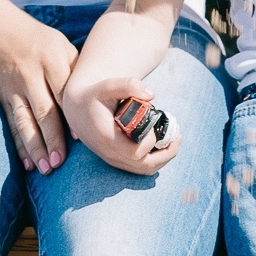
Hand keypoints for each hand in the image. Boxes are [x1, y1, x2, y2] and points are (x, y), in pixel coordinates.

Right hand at [0, 5, 79, 174]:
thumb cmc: (38, 40)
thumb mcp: (61, 46)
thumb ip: (76, 72)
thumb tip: (100, 100)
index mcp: (50, 59)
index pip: (63, 92)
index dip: (71, 117)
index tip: (81, 139)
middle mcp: (31, 74)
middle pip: (43, 111)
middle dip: (52, 139)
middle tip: (61, 163)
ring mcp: (15, 87)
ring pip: (25, 121)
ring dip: (35, 147)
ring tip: (45, 168)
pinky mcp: (3, 96)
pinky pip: (13, 124)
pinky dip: (20, 146)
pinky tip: (27, 164)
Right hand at [58, 77, 180, 175]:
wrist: (78, 109)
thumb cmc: (95, 95)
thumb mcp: (107, 85)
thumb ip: (128, 85)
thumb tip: (151, 95)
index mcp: (107, 138)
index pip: (136, 152)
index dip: (151, 142)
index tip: (156, 126)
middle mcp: (110, 154)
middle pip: (144, 166)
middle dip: (166, 154)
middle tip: (178, 137)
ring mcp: (114, 160)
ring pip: (144, 170)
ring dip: (163, 159)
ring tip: (174, 142)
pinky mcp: (117, 161)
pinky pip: (140, 168)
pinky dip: (155, 161)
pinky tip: (163, 147)